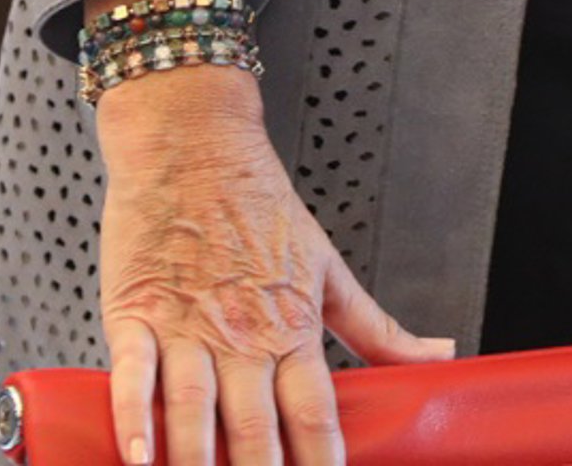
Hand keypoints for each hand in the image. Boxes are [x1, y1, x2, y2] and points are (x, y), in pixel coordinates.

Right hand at [97, 66, 453, 465]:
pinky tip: (140, 459)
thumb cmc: (256, 200)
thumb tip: (438, 357)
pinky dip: (134, 421)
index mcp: (291, 326)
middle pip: (255, 429)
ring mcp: (186, 326)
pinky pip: (133, 376)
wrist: (192, 138)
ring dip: (197, 463)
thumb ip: (376, 328)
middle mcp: (241, 334)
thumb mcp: (327, 264)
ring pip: (194, 413)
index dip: (322, 463)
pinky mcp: (135, 313)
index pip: (315, 415)